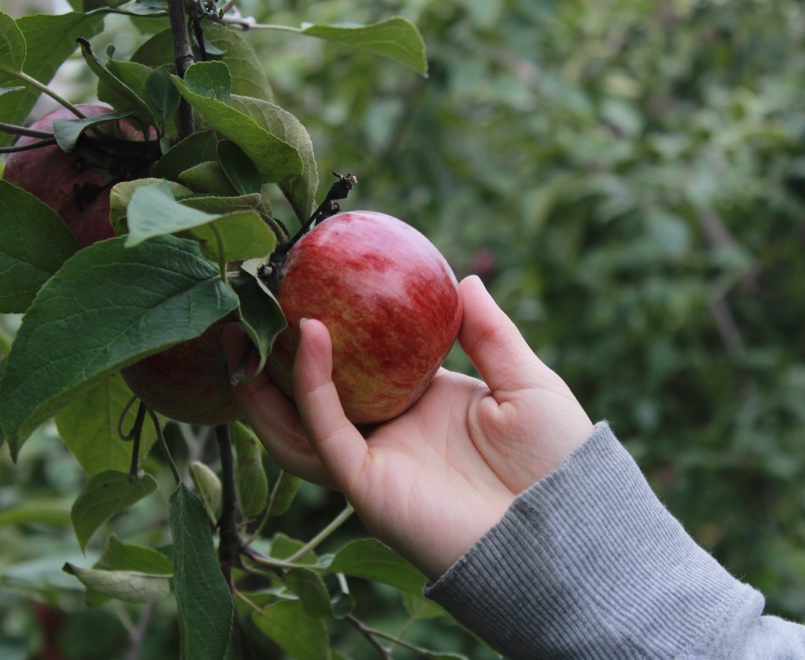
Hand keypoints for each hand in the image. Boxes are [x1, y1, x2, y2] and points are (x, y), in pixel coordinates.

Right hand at [232, 275, 592, 577]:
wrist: (564, 524)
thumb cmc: (555, 459)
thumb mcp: (525, 382)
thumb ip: (490, 334)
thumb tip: (464, 280)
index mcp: (422, 407)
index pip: (361, 368)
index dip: (333, 336)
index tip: (310, 289)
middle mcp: (389, 433)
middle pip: (312, 397)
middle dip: (271, 361)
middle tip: (249, 309)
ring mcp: (373, 460)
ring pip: (298, 422)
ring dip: (264, 380)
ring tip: (241, 330)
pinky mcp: (367, 484)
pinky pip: (325, 430)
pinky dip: (310, 386)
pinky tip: (310, 337)